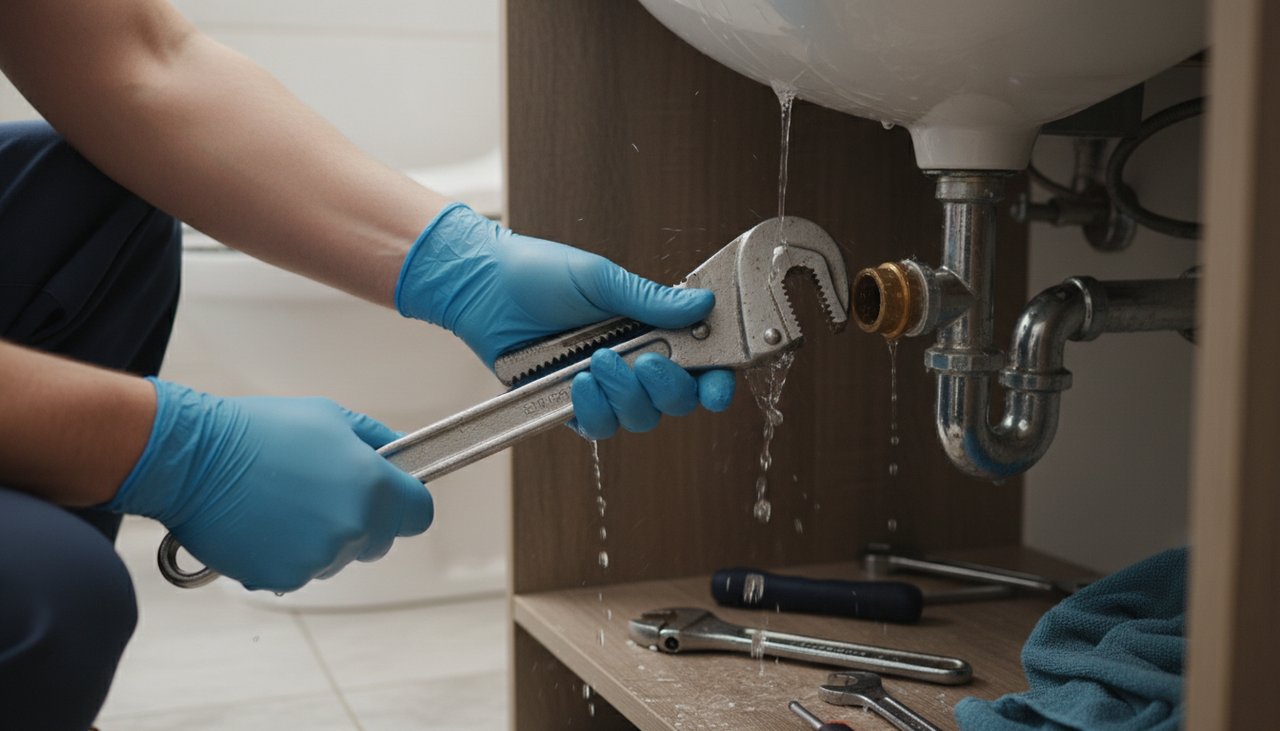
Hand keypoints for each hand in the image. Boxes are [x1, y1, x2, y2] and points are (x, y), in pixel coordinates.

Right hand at [105, 379, 432, 591]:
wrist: (194, 458)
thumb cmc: (259, 432)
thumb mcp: (330, 418)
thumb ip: (376, 441)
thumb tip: (401, 455)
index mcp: (373, 488)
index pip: (419, 514)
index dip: (406, 503)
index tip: (392, 495)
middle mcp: (352, 528)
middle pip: (379, 539)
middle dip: (362, 520)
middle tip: (322, 492)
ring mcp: (318, 559)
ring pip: (338, 557)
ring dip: (321, 538)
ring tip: (283, 503)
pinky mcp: (282, 579)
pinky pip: (299, 572)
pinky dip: (285, 554)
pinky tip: (263, 523)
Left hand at [395, 203, 734, 437]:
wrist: (484, 287)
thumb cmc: (539, 273)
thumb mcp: (601, 279)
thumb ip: (651, 300)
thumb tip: (703, 305)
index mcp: (651, 329)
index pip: (699, 365)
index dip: (715, 382)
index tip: (717, 387)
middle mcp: (633, 363)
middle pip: (675, 401)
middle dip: (667, 387)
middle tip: (647, 361)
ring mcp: (604, 388)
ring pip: (639, 418)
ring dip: (625, 395)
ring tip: (599, 362)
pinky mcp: (570, 406)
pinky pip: (597, 427)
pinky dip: (593, 409)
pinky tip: (579, 384)